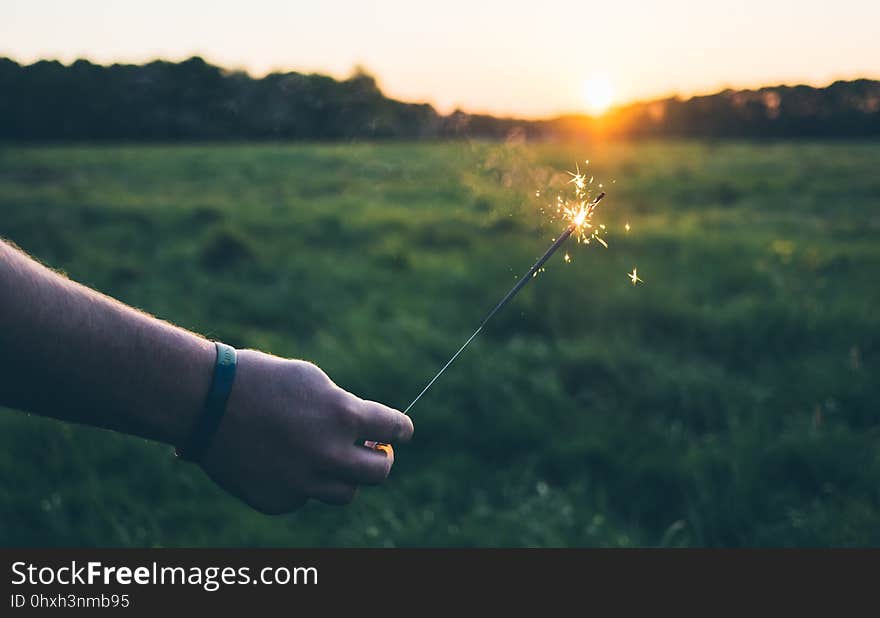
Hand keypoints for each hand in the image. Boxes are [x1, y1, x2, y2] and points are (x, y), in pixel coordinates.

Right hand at [197, 349, 413, 513]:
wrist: (206, 403)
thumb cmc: (262, 380)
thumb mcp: (312, 380)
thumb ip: (344, 408)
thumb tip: (367, 432)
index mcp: (343, 415)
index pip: (393, 429)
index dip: (401, 430)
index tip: (403, 432)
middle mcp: (328, 453)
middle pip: (379, 473)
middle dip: (380, 461)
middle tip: (374, 454)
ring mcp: (302, 483)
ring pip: (344, 493)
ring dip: (342, 477)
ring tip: (325, 458)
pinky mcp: (278, 501)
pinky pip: (303, 498)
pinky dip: (299, 484)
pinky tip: (278, 462)